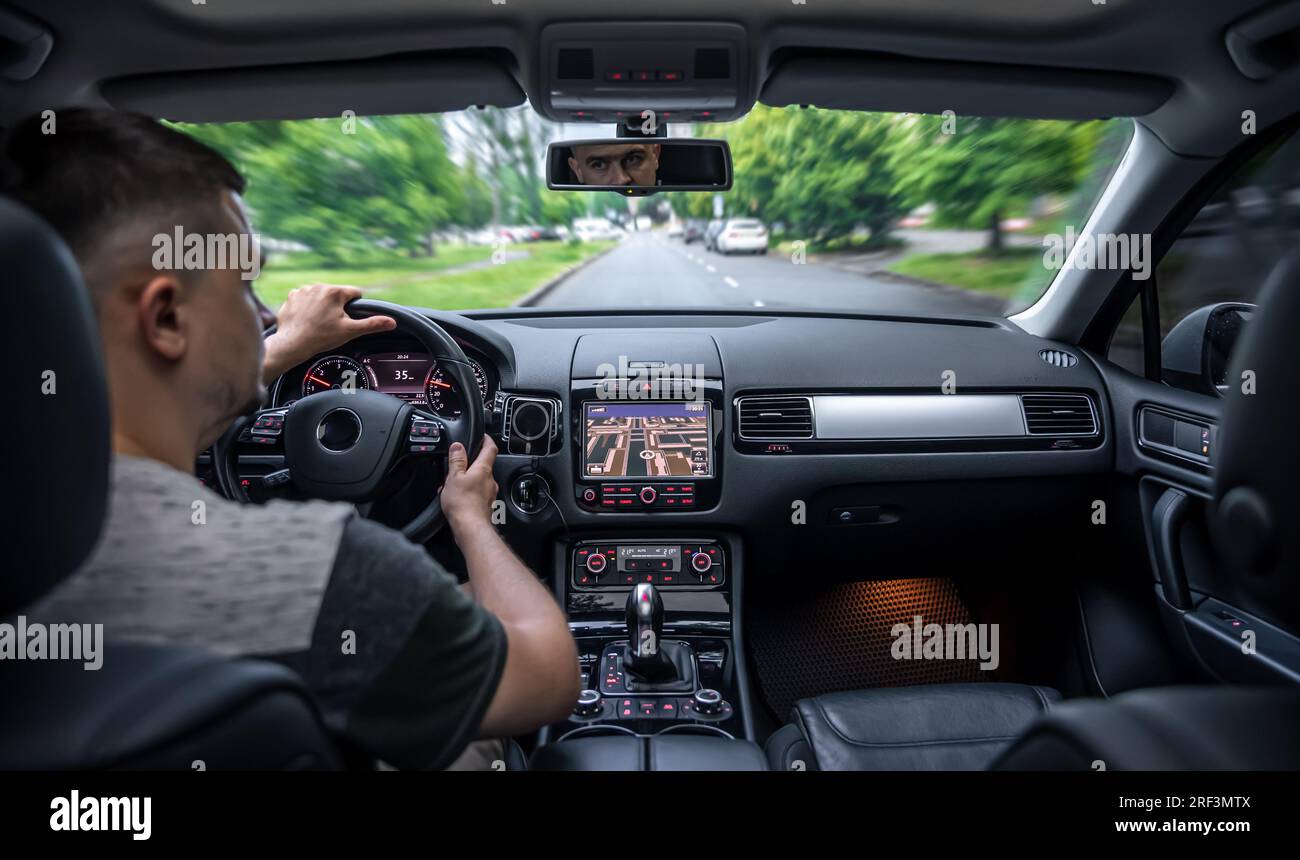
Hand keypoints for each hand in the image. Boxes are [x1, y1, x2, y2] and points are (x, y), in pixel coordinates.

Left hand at [262, 284, 395, 380]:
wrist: (293, 344)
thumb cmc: (321, 338)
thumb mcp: (350, 331)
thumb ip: (372, 324)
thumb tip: (392, 322)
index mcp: (335, 292)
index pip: (355, 293)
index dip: (355, 306)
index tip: (348, 318)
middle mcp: (318, 286)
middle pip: (336, 294)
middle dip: (337, 307)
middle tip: (332, 324)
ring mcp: (303, 290)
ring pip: (320, 296)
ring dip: (322, 305)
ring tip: (318, 322)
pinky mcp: (291, 297)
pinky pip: (304, 298)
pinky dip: (307, 307)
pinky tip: (306, 319)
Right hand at [441, 435, 499, 535]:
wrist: (470, 528)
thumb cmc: (463, 503)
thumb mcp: (454, 477)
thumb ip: (457, 460)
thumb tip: (458, 446)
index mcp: (483, 469)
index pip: (490, 448)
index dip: (486, 440)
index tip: (482, 437)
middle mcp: (490, 480)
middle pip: (483, 465)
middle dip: (470, 464)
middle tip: (457, 466)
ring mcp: (489, 493)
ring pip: (479, 480)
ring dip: (467, 480)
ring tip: (452, 485)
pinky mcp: (486, 505)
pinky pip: (477, 493)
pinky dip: (468, 492)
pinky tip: (457, 498)